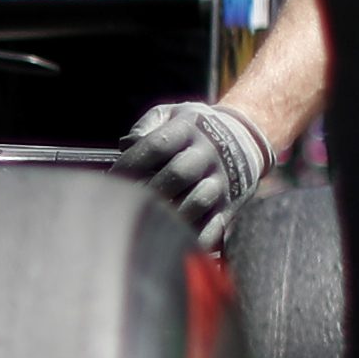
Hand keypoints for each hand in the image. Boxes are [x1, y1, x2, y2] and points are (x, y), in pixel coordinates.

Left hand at [113, 96, 271, 246]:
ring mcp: (221, 180)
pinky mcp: (230, 204)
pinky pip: (215, 225)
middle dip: (148, 191)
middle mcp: (208, 154)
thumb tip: (125, 145)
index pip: (156, 146)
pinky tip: (175, 243)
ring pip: (197, 201)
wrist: (247, 137)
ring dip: (170, 215)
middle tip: (126, 204)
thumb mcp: (174, 113)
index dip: (131, 163)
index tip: (111, 180)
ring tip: (147, 223)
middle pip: (178, 173)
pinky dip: (196, 238)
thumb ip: (147, 124)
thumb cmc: (197, 128)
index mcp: (189, 129)